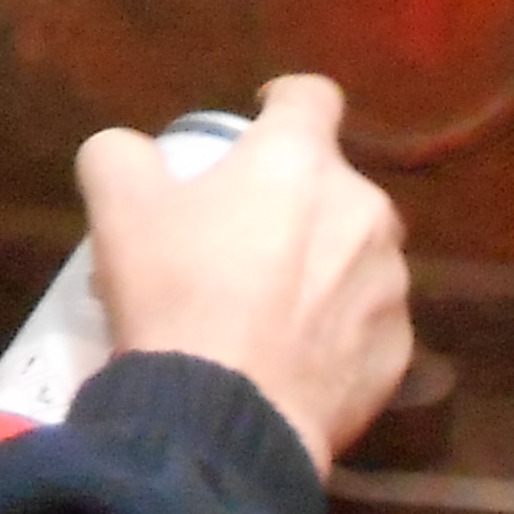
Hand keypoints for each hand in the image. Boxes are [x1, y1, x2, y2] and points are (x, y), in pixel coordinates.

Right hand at [78, 75, 413, 473]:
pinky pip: (366, 325)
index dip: (282, 103)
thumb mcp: (117, 207)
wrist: (222, 417)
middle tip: (242, 242)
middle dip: (295, 203)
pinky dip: (336, 332)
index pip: (312, 96)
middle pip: (334, 186)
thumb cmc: (175, 294)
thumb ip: (122, 155)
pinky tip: (292, 361)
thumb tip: (132, 153)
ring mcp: (389, 283)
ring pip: (356, 256)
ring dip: (322, 268)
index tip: (256, 124)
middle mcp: (364, 209)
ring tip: (269, 313)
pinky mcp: (397, 351)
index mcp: (300, 160)